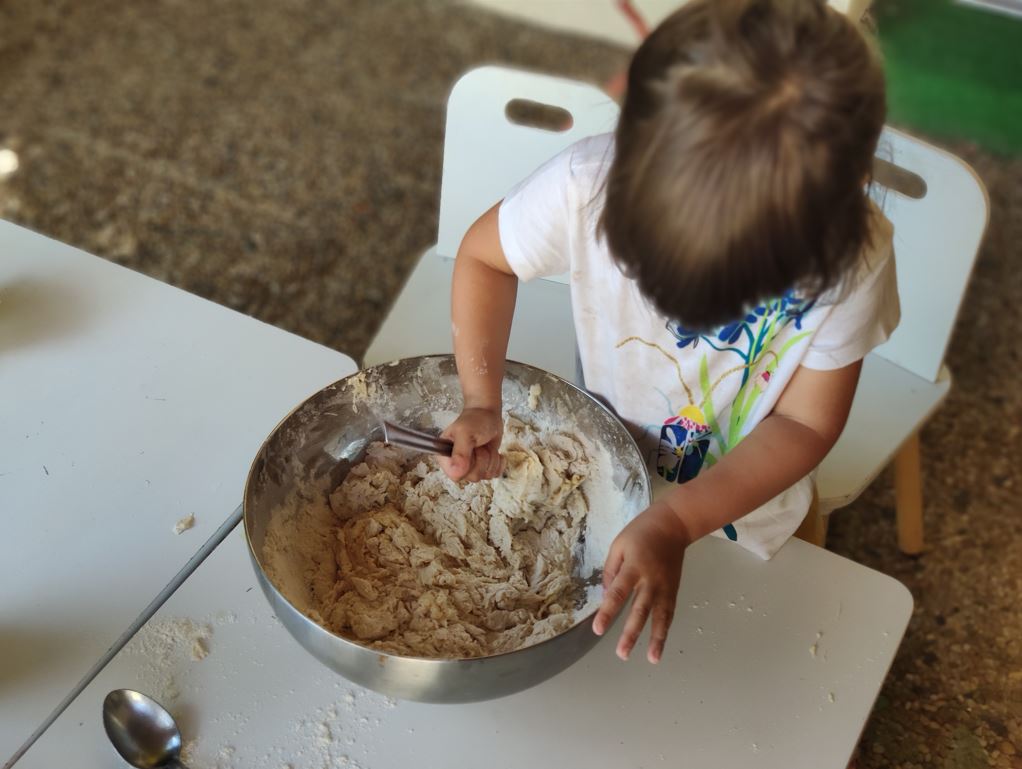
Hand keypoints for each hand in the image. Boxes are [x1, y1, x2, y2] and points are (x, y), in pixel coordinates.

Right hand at [438, 407, 504, 481]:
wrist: (487, 415)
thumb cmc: (474, 420)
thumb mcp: (465, 433)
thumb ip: (461, 452)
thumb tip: (457, 472)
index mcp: (446, 457)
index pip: (455, 475)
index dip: (468, 466)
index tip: (471, 450)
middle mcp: (456, 465)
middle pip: (473, 477)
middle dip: (482, 460)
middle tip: (479, 445)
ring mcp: (471, 467)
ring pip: (485, 476)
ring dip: (491, 459)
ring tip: (485, 446)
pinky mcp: (484, 467)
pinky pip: (494, 475)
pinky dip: (499, 463)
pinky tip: (496, 453)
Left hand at [593, 501, 690, 662]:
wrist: (673, 524)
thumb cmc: (641, 532)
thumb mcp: (618, 545)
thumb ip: (611, 570)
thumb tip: (607, 597)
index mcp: (633, 566)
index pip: (618, 593)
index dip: (608, 612)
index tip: (598, 629)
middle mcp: (651, 580)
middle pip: (640, 610)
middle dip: (631, 633)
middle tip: (622, 654)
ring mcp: (665, 587)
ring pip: (661, 616)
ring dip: (656, 639)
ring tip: (652, 658)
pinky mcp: (674, 590)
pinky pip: (669, 613)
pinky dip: (665, 630)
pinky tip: (660, 646)